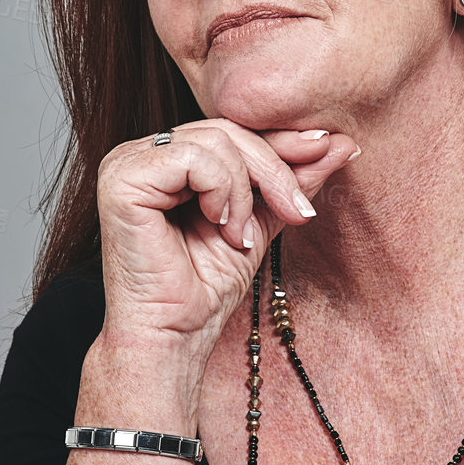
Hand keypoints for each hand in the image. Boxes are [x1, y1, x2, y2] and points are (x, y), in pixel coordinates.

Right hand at [95, 120, 358, 403]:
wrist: (176, 335)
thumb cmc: (206, 287)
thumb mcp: (262, 221)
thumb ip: (293, 180)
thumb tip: (342, 142)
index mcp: (169, 157)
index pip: (233, 129)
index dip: (283, 141)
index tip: (332, 148)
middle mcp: (143, 153)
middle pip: (227, 129)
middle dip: (275, 170)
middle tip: (299, 212)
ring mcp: (127, 162)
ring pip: (215, 140)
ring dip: (245, 191)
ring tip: (239, 235)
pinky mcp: (121, 180)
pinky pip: (192, 158)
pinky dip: (221, 192)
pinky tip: (218, 226)